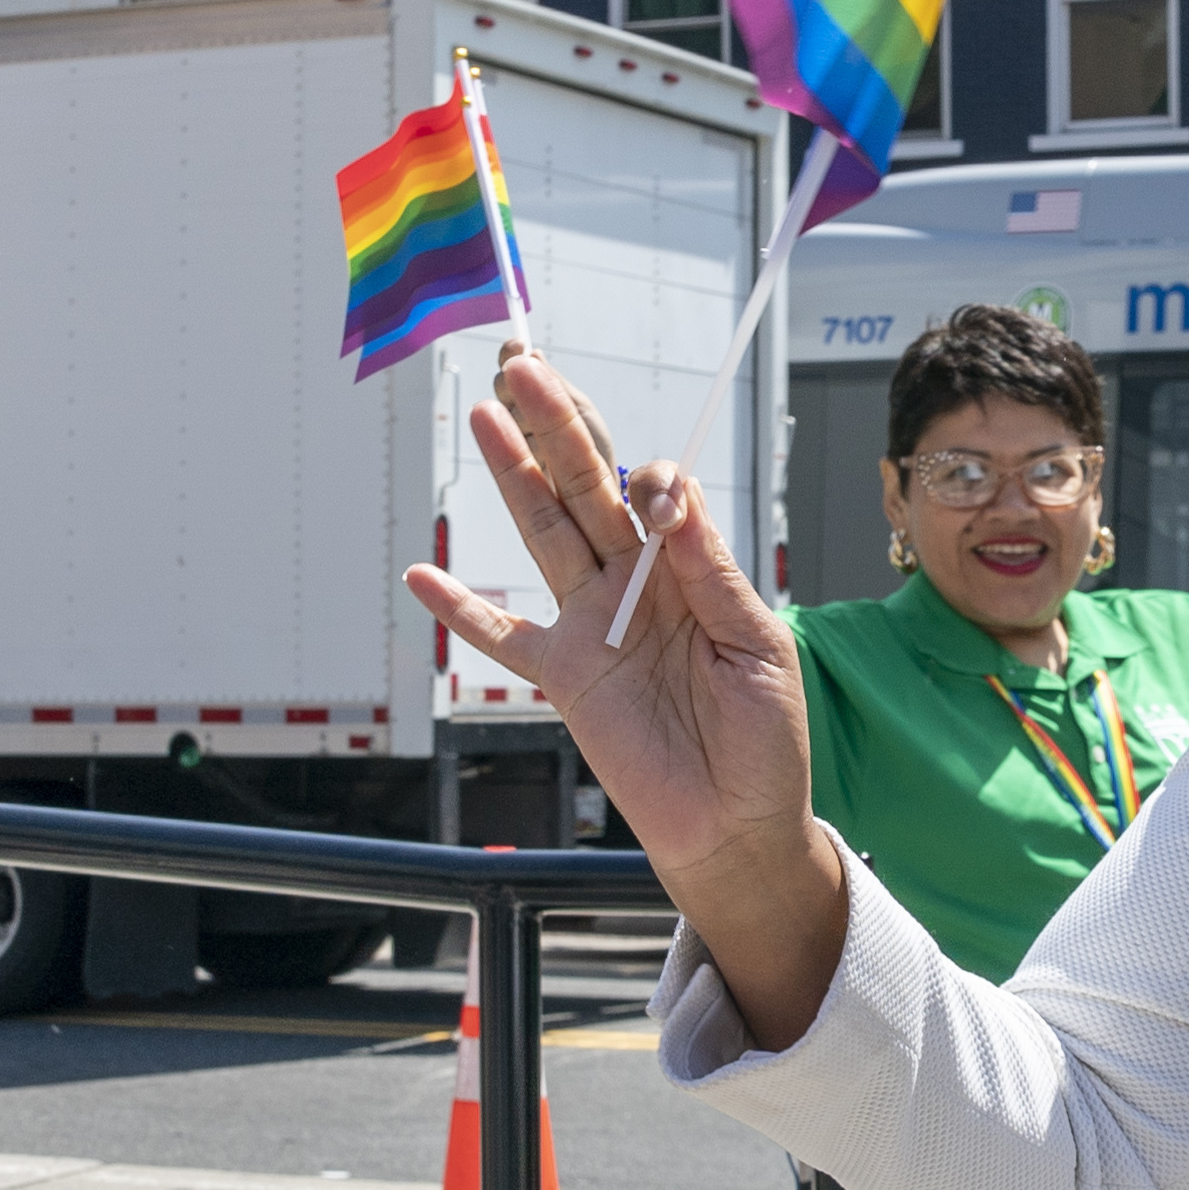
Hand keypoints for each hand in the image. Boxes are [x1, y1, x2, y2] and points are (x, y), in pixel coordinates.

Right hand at [407, 349, 845, 1048]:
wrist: (739, 823)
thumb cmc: (765, 739)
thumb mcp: (757, 646)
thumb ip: (711, 572)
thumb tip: (671, 495)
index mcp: (693, 570)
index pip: (659, 495)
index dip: (651, 477)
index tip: (656, 487)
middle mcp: (638, 586)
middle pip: (588, 492)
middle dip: (558, 429)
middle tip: (522, 365)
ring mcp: (593, 625)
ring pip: (545, 534)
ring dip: (513, 475)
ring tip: (484, 414)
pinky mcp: (563, 676)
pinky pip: (501, 637)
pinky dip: (460, 610)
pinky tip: (422, 574)